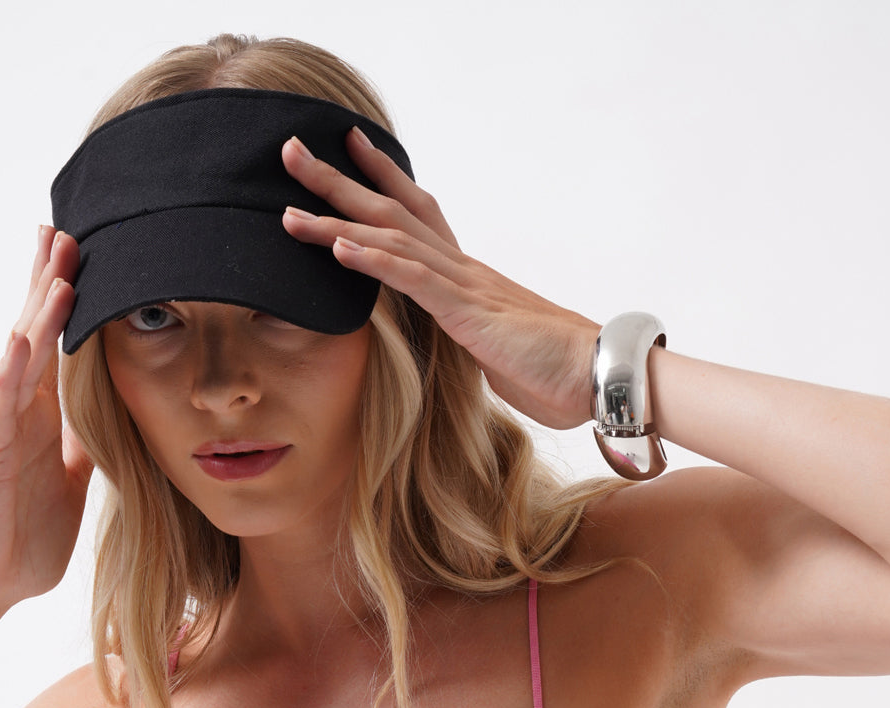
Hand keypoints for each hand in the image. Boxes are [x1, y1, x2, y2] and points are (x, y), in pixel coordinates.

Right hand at [0, 225, 94, 616]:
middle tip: (69, 230)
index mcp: (42, 418)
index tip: (89, 257)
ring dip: (39, 314)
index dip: (71, 304)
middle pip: (36, 334)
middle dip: (52, 283)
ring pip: (19, 357)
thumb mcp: (70, 485)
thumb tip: (114, 424)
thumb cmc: (21, 539)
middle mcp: (18, 411)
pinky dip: (11, 371)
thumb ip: (87, 449)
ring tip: (57, 268)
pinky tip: (20, 341)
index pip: (59, 347)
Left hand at [280, 130, 599, 432]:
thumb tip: (464, 347)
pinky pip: (415, 280)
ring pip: (391, 241)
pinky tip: (340, 246)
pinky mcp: (469, 315)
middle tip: (291, 152)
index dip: (381, 179)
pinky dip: (374, 261)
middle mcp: (463, 270)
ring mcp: (466, 288)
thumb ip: (473, 341)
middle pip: (392, 212)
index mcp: (470, 277)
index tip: (347, 148)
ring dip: (337, 221)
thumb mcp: (500, 355)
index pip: (419, 214)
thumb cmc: (559, 372)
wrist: (599, 376)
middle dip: (338, 182)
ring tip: (290, 208)